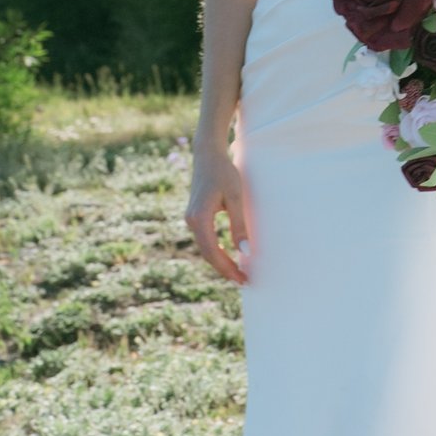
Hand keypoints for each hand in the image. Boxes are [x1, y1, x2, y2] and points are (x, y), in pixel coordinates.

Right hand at [186, 153, 252, 283]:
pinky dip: (217, 251)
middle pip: (207, 253)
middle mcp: (191, 221)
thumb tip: (245, 251)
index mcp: (199, 218)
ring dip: (221, 262)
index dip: (227, 268)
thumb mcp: (237, 197)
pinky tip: (230, 257)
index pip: (213, 251)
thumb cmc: (224, 172)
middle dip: (225, 269)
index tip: (243, 278)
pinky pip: (205, 240)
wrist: (208, 154)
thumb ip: (239, 225)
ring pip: (205, 248)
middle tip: (244, 281)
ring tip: (239, 273)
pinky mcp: (196, 216)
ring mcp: (191, 219)